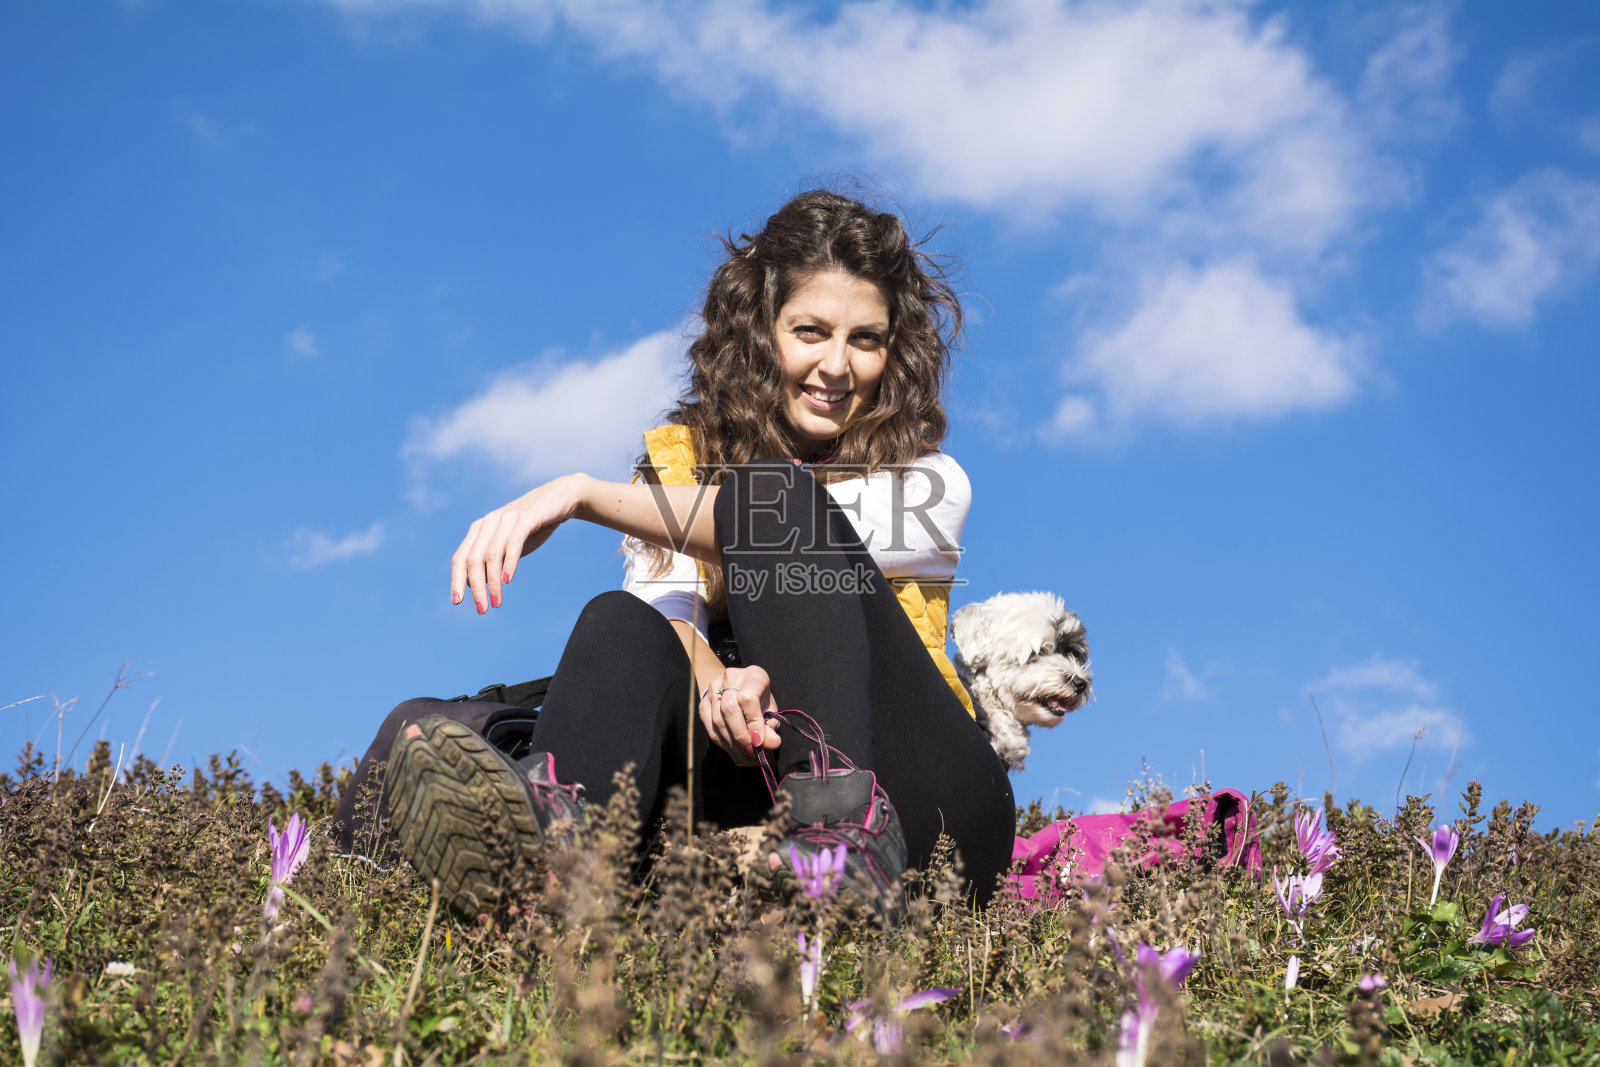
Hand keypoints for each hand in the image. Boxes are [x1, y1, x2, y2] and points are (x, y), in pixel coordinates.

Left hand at [451, 474, 588, 612]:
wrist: (560, 499)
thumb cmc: (533, 526)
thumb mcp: (508, 546)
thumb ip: (492, 561)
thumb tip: (475, 586)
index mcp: (479, 529)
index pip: (460, 558)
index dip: (456, 580)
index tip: (458, 602)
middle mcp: (488, 523)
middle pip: (472, 559)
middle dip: (475, 587)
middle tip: (482, 610)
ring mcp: (506, 518)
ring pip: (491, 554)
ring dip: (492, 582)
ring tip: (497, 602)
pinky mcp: (525, 518)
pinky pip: (512, 543)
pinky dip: (508, 563)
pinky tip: (507, 580)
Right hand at [698, 665, 780, 765]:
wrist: (740, 688)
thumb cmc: (759, 700)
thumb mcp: (770, 710)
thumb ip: (770, 727)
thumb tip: (773, 743)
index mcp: (753, 676)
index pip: (748, 699)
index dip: (753, 722)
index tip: (759, 741)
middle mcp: (730, 677)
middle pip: (729, 709)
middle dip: (740, 736)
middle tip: (750, 753)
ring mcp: (713, 689)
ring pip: (718, 720)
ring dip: (732, 743)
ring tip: (745, 755)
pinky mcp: (703, 702)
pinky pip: (710, 727)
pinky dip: (722, 742)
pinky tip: (734, 750)